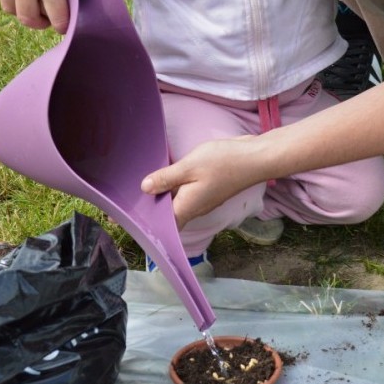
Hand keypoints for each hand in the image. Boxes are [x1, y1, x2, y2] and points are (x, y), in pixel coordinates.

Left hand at [142, 136, 263, 227]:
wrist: (255, 158)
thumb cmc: (224, 162)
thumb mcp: (189, 166)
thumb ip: (166, 178)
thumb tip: (144, 189)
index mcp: (186, 207)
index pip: (162, 225)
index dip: (146, 222)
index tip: (129, 215)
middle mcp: (194, 209)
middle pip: (169, 215)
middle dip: (152, 207)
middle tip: (131, 194)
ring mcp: (203, 200)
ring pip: (178, 203)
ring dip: (164, 196)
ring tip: (146, 182)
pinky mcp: (209, 191)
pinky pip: (187, 194)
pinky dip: (176, 188)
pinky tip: (169, 174)